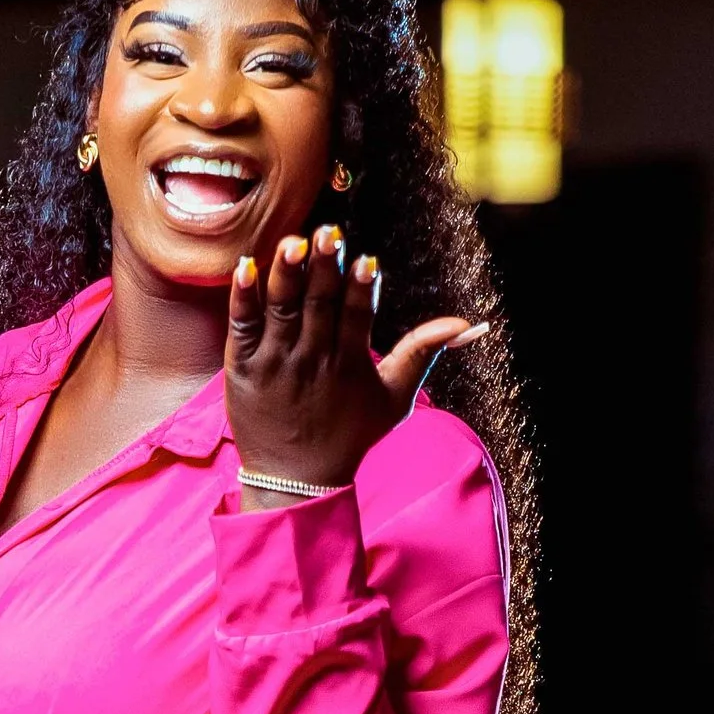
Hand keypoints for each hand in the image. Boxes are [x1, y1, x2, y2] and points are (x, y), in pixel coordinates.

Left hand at [224, 227, 481, 495]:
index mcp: (350, 364)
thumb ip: (425, 353)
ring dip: (286, 274)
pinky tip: (246, 266)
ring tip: (293, 243)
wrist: (295, 480)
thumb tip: (470, 325)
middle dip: (324, 268)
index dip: (360, 289)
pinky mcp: (243, 367)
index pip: (356, 317)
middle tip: (328, 232)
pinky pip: (242, 325)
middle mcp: (312, 360)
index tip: (366, 261)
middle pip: (319, 305)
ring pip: (281, 309)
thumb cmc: (350, 434)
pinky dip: (243, 297)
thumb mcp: (396, 399)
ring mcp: (276, 363)